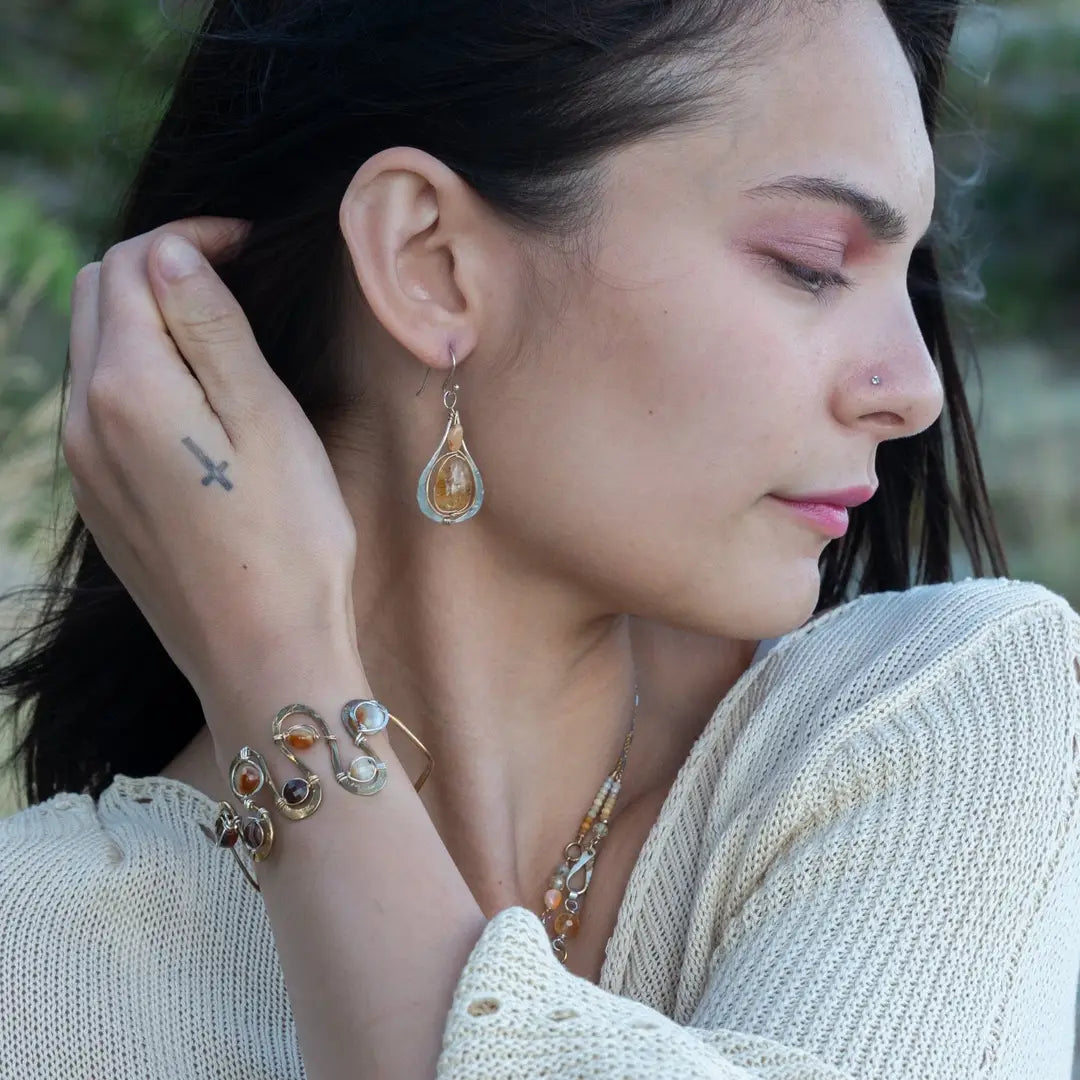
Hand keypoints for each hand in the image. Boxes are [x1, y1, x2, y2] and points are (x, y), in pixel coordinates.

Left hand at [63, 219, 363, 716]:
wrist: (262, 653)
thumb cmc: (288, 538)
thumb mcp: (266, 419)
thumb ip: (211, 327)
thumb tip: (171, 253)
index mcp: (127, 387)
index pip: (133, 265)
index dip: (190, 237)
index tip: (249, 244)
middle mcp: (84, 420)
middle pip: (99, 297)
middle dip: (159, 268)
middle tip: (234, 281)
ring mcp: (84, 466)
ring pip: (94, 350)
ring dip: (146, 321)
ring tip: (219, 338)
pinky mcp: (99, 501)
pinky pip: (99, 406)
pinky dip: (138, 374)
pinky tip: (194, 403)